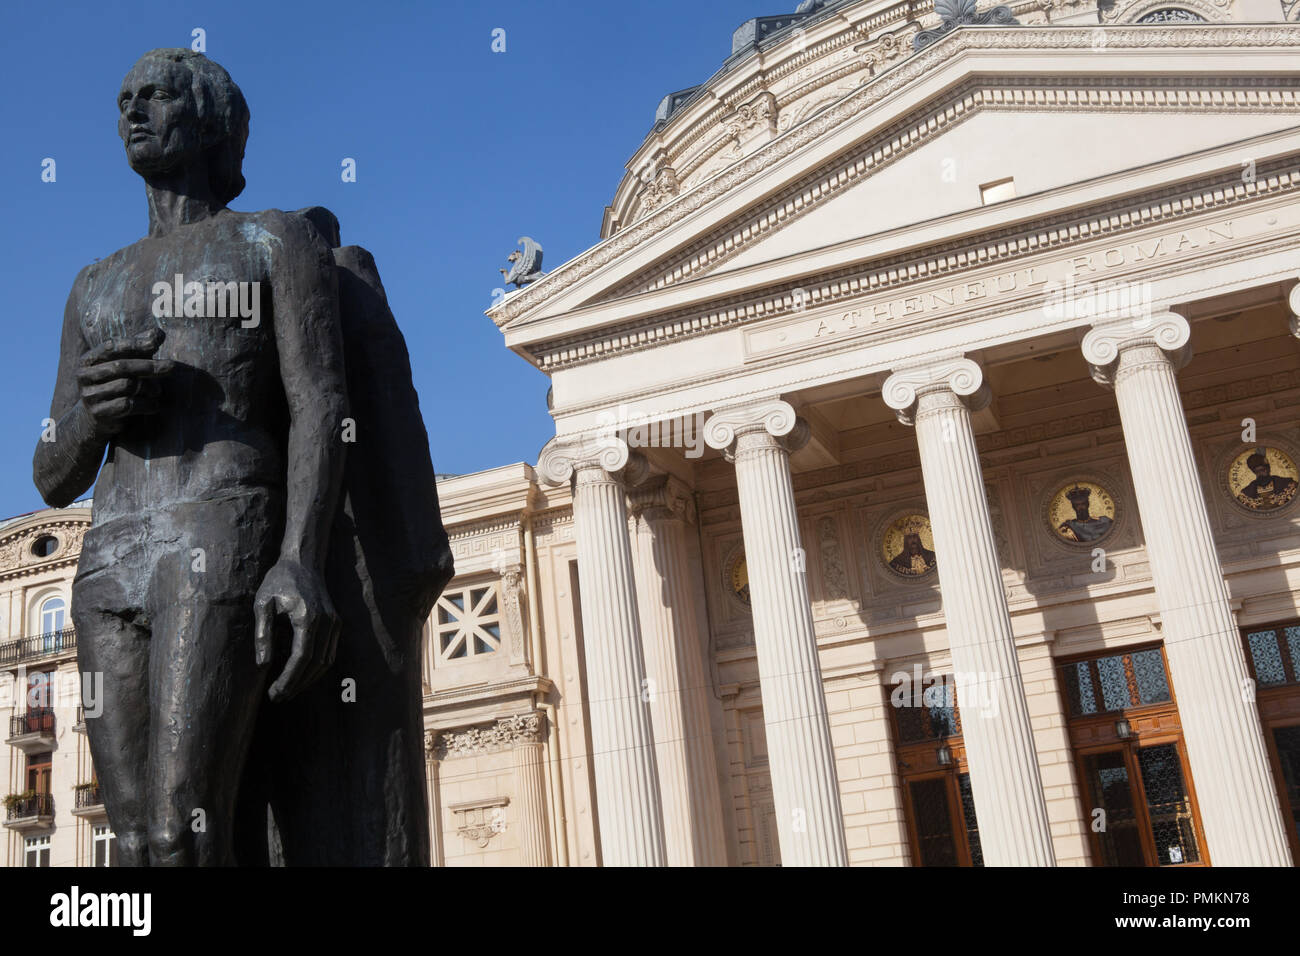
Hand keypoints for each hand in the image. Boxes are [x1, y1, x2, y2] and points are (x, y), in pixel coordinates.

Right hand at [77, 330, 173, 435]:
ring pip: (127, 386)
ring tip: (158, 391)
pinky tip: (156, 405)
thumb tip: (158, 332)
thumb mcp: (126, 364)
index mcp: (89, 360)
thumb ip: (140, 348)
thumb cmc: (116, 384)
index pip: (111, 346)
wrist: (97, 418)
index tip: (156, 342)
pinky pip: (128, 405)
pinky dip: (147, 404)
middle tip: (172, 366)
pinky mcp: (98, 413)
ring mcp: (89, 395)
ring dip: (149, 387)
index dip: (134, 343)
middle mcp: (84, 376)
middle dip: (149, 366)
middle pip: (121, 366)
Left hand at [253, 559, 339, 701]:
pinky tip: (301, 676)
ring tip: (288, 692)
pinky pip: (329, 653)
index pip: (301, 657)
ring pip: (326, 662)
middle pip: (315, 664)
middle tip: (278, 698)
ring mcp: (335, 623)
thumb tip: (264, 665)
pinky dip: (317, 669)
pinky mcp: (337, 623)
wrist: (304, 561)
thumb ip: (263, 634)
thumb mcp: (263, 604)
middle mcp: (326, 622)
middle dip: (297, 684)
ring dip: (308, 680)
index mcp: (307, 617)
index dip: (288, 679)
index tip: (275, 693)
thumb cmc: (279, 580)